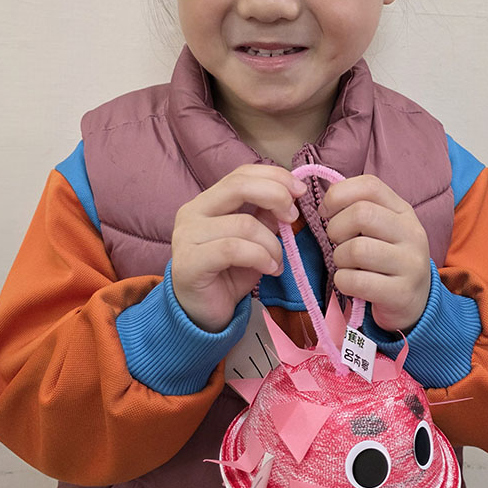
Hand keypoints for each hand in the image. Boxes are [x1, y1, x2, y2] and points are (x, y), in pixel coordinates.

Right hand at [171, 165, 305, 332]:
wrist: (203, 314)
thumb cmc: (229, 274)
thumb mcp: (254, 239)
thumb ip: (266, 216)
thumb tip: (291, 195)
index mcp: (207, 201)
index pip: (241, 174)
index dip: (274, 176)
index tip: (300, 191)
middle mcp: (192, 212)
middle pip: (238, 186)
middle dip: (275, 196)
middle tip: (293, 217)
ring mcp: (187, 236)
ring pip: (243, 224)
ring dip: (272, 243)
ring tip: (278, 261)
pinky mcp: (189, 262)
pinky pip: (233, 249)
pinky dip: (260, 257)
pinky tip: (270, 269)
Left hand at [318, 175, 430, 334]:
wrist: (417, 302)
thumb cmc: (387, 260)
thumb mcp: (381, 229)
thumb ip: (358, 209)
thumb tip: (326, 198)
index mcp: (403, 211)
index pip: (370, 186)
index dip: (338, 195)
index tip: (326, 212)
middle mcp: (412, 233)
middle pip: (361, 214)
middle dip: (336, 229)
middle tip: (336, 243)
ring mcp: (410, 263)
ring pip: (357, 249)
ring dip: (339, 259)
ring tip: (346, 265)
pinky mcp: (401, 293)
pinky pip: (357, 281)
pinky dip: (343, 281)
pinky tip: (350, 283)